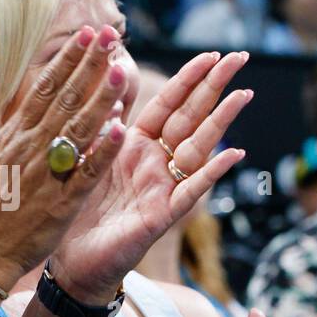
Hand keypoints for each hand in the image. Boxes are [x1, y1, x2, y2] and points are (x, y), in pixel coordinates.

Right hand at [0, 25, 127, 287]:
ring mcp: (48, 175)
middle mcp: (31, 148)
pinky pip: (87, 173)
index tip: (86, 33)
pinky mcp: (63, 203)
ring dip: (102, 99)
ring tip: (121, 70)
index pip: (44, 86)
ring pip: (80, 130)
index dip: (67, 58)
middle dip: (90, 66)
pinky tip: (122, 129)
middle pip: (66, 100)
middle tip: (110, 37)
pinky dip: (103, 152)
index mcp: (12, 133)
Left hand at [49, 49, 250, 302]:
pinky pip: (191, 190)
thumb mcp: (85, 160)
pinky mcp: (162, 215)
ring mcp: (163, 187)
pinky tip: (234, 153)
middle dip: (214, 86)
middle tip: (240, 57)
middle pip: (190, 117)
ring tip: (244, 93)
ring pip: (198, 147)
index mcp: (135, 145)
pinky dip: (212, 171)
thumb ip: (102, 126)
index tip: (210, 54)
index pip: (167, 104)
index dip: (188, 79)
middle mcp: (155, 163)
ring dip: (221, 120)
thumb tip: (105, 84)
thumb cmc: (79, 212)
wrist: (72, 262)